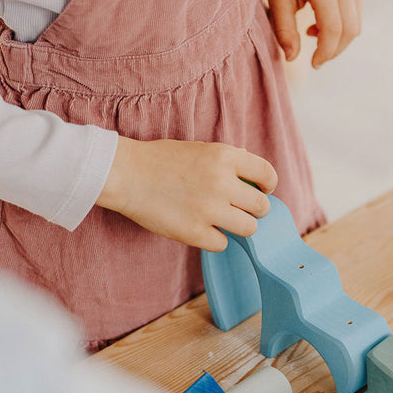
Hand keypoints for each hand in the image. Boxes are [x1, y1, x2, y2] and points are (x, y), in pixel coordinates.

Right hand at [96, 137, 277, 251]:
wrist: (124, 174)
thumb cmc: (161, 160)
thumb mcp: (200, 149)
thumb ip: (229, 160)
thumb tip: (256, 175)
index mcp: (225, 157)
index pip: (267, 175)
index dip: (268, 186)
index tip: (262, 190)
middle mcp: (222, 182)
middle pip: (262, 207)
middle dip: (255, 210)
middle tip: (242, 210)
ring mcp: (208, 209)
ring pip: (249, 229)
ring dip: (240, 227)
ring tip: (225, 222)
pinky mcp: (193, 231)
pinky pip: (223, 244)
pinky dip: (215, 239)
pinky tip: (203, 230)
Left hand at [265, 0, 361, 67]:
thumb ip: (284, 29)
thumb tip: (292, 58)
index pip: (333, 29)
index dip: (325, 52)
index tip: (314, 63)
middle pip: (350, 31)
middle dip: (334, 50)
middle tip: (315, 58)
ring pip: (356, 25)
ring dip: (338, 40)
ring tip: (313, 33)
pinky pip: (356, 15)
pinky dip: (342, 27)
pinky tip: (321, 22)